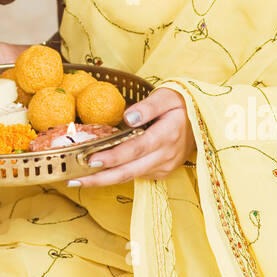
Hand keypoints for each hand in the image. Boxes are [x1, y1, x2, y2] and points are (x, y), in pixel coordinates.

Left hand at [68, 87, 195, 187]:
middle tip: (74, 179)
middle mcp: (166, 155)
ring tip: (78, 179)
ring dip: (104, 180)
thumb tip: (128, 117)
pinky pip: (136, 175)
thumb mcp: (167, 96)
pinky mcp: (161, 172)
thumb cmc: (181, 104)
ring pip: (130, 176)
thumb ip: (148, 106)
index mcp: (167, 135)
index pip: (137, 149)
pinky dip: (116, 175)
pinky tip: (96, 174)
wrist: (202, 120)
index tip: (91, 159)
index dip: (114, 156)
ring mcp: (164, 166)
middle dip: (100, 177)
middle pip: (129, 171)